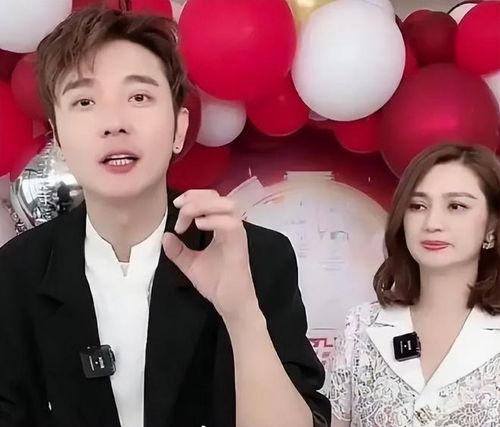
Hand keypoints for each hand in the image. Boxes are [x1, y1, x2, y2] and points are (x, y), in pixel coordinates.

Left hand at [162, 190, 258, 320]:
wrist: (230, 303)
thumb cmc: (216, 283)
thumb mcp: (190, 264)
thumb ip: (178, 251)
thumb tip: (165, 236)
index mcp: (222, 227)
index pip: (212, 199)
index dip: (194, 196)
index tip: (177, 205)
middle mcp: (231, 227)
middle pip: (219, 197)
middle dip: (197, 197)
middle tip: (180, 207)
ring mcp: (237, 234)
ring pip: (228, 205)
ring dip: (205, 205)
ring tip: (189, 216)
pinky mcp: (239, 245)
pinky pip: (231, 224)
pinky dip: (214, 220)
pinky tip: (198, 225)